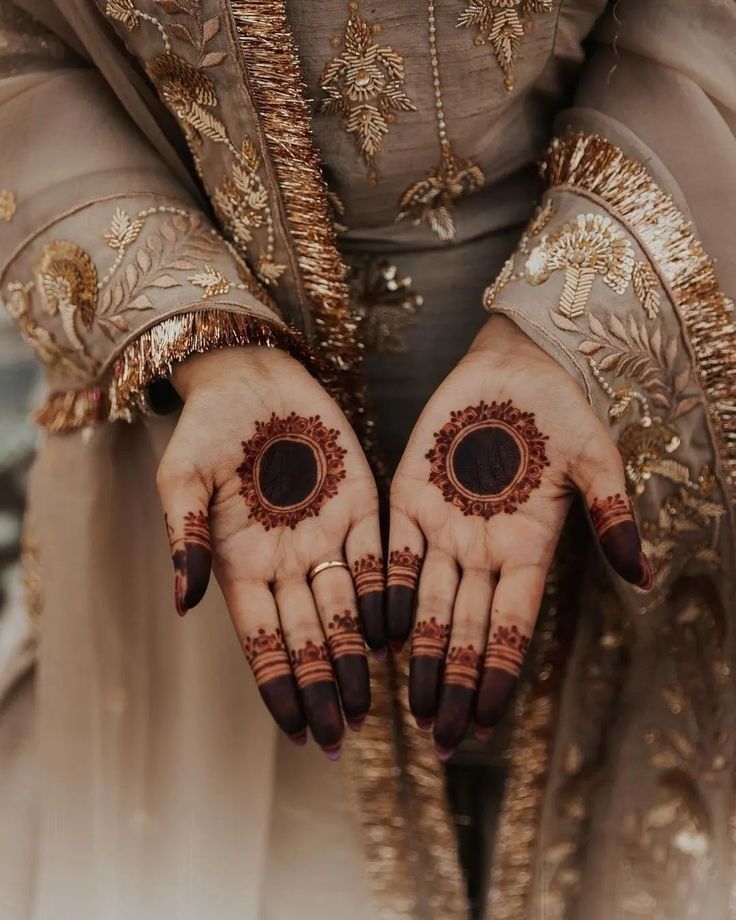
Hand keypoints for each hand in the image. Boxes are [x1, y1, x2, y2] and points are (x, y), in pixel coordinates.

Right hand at [156, 345, 385, 758]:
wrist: (251, 376)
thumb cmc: (207, 428)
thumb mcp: (183, 480)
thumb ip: (186, 537)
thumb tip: (183, 601)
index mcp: (242, 561)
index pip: (262, 637)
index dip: (279, 683)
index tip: (296, 730)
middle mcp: (287, 560)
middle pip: (308, 635)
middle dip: (323, 687)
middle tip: (343, 737)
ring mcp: (326, 534)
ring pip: (345, 609)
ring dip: (356, 657)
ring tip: (370, 705)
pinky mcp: (360, 505)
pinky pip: (377, 560)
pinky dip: (385, 599)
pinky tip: (396, 637)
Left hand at [389, 315, 650, 758]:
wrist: (516, 365)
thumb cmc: (562, 411)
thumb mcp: (594, 461)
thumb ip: (611, 515)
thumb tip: (643, 575)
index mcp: (528, 547)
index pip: (513, 626)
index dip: (499, 674)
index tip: (486, 721)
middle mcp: (482, 549)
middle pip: (467, 629)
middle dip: (456, 683)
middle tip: (440, 738)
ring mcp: (442, 526)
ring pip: (426, 604)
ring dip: (420, 655)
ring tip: (410, 706)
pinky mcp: (407, 496)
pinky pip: (392, 554)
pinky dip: (383, 594)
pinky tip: (373, 635)